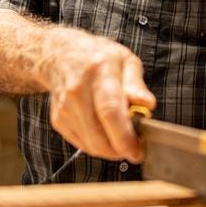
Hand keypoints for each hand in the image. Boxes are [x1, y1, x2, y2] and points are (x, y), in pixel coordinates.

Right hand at [38, 27, 155, 161]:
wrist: (62, 55)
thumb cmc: (99, 58)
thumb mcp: (126, 60)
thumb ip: (136, 84)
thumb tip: (147, 105)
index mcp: (99, 71)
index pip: (110, 111)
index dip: (124, 137)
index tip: (138, 149)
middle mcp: (77, 90)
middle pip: (98, 136)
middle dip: (120, 150)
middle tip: (135, 147)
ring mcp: (65, 107)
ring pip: (91, 145)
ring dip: (110, 150)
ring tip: (121, 137)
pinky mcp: (58, 121)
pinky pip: (82, 144)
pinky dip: (97, 145)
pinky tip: (105, 132)